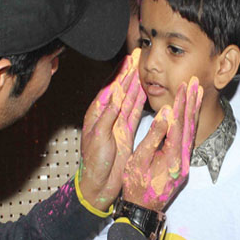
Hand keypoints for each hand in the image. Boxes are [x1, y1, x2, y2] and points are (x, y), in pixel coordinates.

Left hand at [79, 49, 146, 211]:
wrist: (99, 184)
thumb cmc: (94, 163)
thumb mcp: (99, 137)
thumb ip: (108, 115)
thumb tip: (115, 94)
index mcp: (95, 115)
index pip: (108, 88)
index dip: (118, 73)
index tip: (128, 58)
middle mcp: (106, 117)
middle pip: (120, 89)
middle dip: (129, 72)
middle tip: (138, 55)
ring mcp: (117, 124)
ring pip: (128, 98)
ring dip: (135, 82)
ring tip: (143, 66)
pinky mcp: (126, 133)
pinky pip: (134, 112)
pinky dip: (140, 100)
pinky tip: (145, 88)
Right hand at [122, 78, 202, 210]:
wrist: (142, 208)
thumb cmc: (135, 185)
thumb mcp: (139, 159)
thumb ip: (154, 136)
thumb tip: (165, 114)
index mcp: (172, 155)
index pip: (179, 123)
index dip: (181, 103)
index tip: (184, 86)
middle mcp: (183, 158)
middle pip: (190, 125)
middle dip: (191, 102)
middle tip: (195, 83)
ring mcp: (184, 162)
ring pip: (191, 132)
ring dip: (192, 111)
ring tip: (195, 93)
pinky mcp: (181, 164)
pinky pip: (188, 139)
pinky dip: (189, 124)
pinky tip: (188, 116)